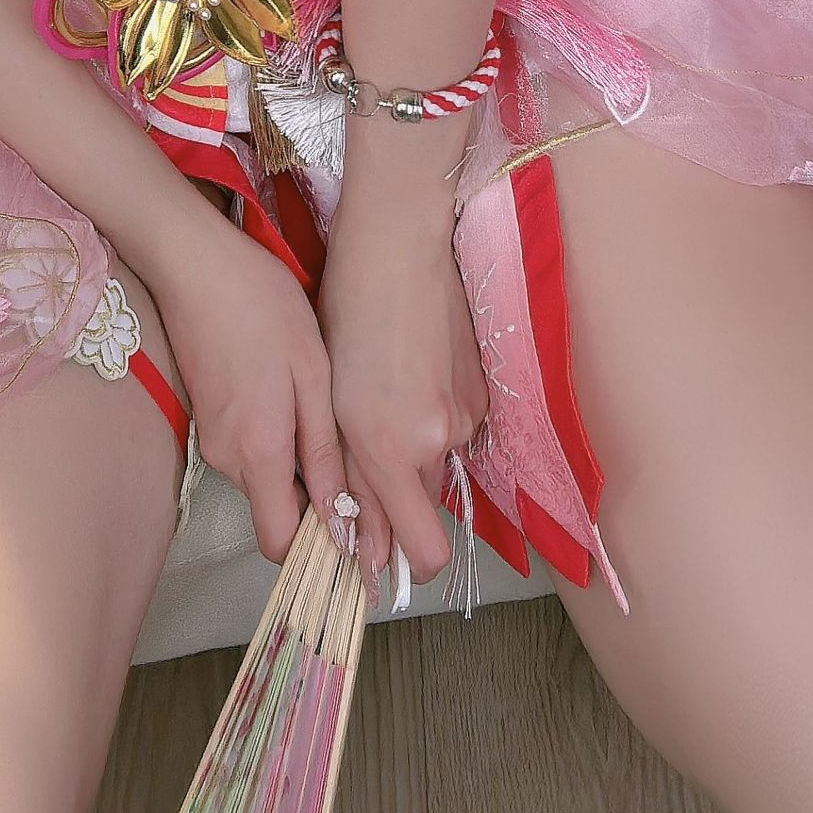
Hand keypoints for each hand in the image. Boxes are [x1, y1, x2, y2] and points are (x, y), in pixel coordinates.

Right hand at [146, 205, 344, 563]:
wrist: (192, 262)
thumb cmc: (259, 306)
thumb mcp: (310, 373)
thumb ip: (323, 450)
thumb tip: (339, 518)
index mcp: (258, 452)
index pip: (281, 544)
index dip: (317, 543)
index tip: (352, 517)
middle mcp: (227, 457)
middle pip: (275, 506)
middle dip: (312, 489)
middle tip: (348, 438)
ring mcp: (210, 437)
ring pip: (263, 474)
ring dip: (293, 454)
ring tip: (318, 400)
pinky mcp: (204, 415)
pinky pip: (247, 446)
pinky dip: (273, 431)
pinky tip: (289, 384)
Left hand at [319, 173, 488, 587]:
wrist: (397, 247)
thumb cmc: (346, 314)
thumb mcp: (329, 402)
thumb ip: (349, 477)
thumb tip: (364, 546)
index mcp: (389, 449)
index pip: (423, 553)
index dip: (402, 565)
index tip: (378, 561)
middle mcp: (437, 442)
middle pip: (426, 509)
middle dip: (400, 499)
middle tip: (366, 453)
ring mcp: (466, 415)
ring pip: (439, 464)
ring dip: (415, 451)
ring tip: (383, 395)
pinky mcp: (482, 390)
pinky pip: (455, 428)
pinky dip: (433, 417)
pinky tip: (408, 373)